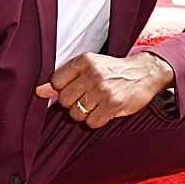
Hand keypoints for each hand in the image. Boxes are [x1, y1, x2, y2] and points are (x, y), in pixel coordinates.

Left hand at [35, 52, 173, 127]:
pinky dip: (96, 120)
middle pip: (65, 100)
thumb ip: (65, 78)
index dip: (62, 91)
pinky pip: (92, 122)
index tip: (74, 90)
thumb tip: (40, 91)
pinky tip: (104, 111)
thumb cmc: (113, 71)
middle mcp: (92, 74)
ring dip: (85, 114)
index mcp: (84, 61)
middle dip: (73, 104)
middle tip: (87, 98)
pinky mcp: (113, 105)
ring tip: (96, 104)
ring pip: (77, 114)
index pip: (56, 82)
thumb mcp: (89, 66)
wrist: (144, 73)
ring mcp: (103, 90)